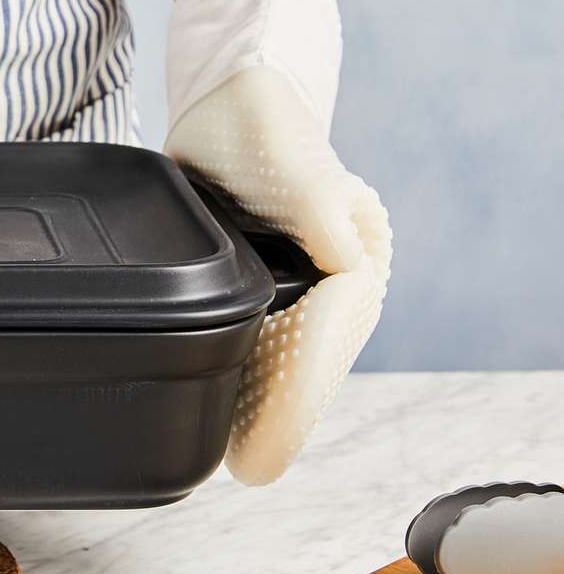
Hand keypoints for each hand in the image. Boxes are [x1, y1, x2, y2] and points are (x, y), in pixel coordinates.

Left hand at [166, 65, 391, 484]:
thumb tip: (345, 261)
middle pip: (313, 359)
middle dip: (285, 416)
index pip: (328, 335)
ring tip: (238, 458)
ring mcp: (303, 281)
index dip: (297, 395)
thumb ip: (314, 202)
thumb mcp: (286, 155)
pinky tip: (223, 405)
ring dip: (268, 405)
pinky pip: (266, 336)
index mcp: (350, 252)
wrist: (231, 104)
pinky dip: (248, 373)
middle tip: (249, 469)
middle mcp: (333, 275)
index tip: (266, 444)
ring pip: (291, 355)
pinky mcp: (271, 279)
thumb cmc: (259, 122)